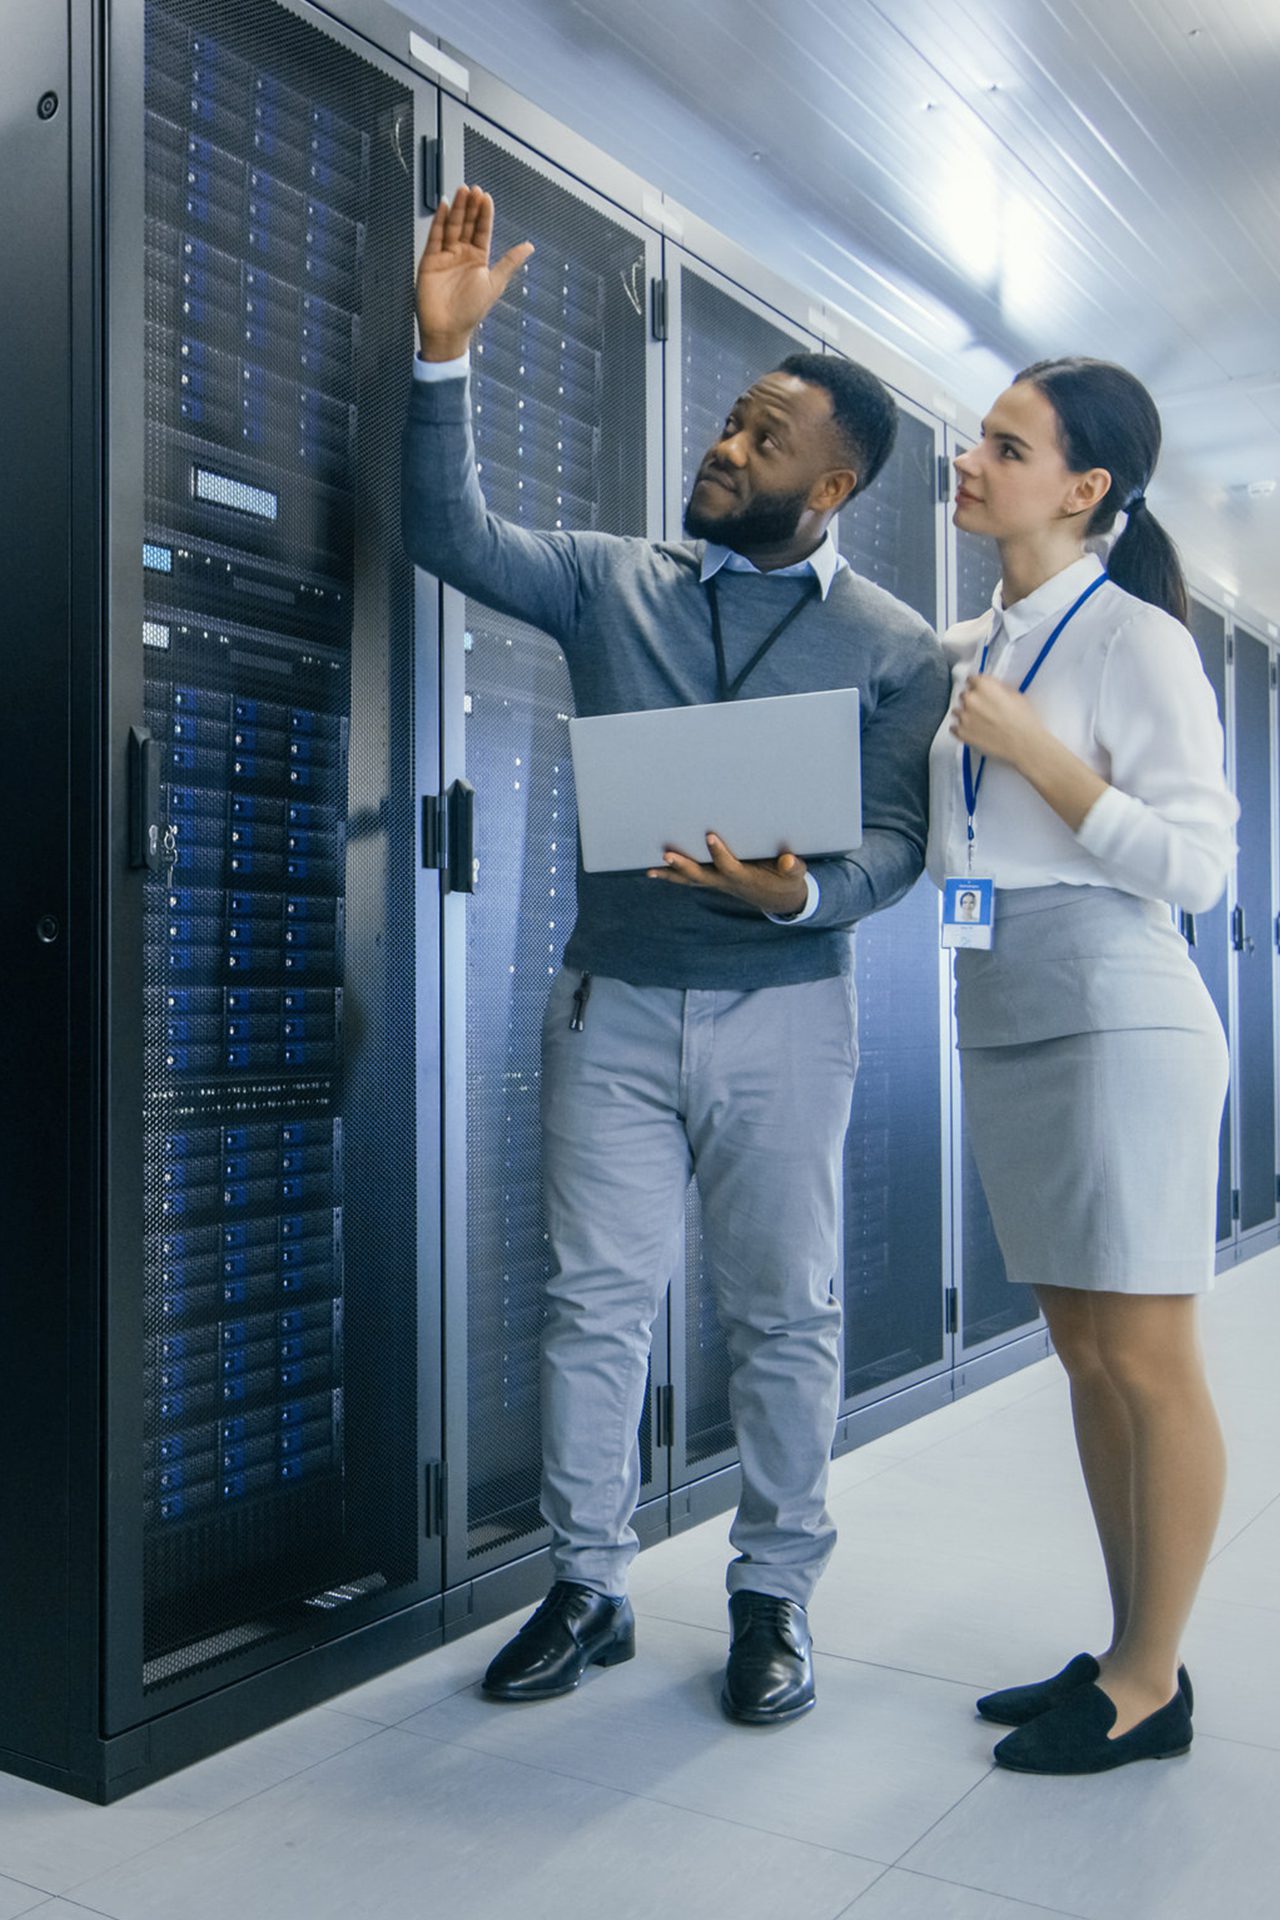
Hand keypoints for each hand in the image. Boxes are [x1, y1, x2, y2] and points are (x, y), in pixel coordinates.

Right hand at [415, 185, 533, 360]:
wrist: (447, 330)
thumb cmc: (471, 311)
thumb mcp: (495, 283)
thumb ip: (510, 262)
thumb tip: (529, 246)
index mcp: (478, 259)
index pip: (482, 230)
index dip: (484, 214)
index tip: (486, 197)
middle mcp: (462, 254)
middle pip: (467, 224)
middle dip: (470, 207)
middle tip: (474, 189)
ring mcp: (446, 256)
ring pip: (452, 226)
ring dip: (457, 209)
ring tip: (461, 191)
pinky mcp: (430, 260)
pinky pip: (435, 237)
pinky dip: (439, 221)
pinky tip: (444, 207)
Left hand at [647, 833, 809, 915]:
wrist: (779, 899)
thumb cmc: (787, 881)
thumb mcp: (795, 875)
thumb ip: (793, 868)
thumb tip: (788, 861)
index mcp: (744, 877)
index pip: (729, 866)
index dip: (719, 853)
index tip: (710, 835)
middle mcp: (726, 882)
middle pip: (700, 876)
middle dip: (684, 866)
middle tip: (667, 854)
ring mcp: (718, 883)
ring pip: (690, 880)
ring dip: (671, 874)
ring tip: (650, 869)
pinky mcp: (714, 881)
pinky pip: (689, 880)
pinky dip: (672, 876)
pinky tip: (653, 871)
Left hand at [950, 673, 1048, 772]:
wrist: (1023, 744)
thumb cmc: (1023, 720)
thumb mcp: (1015, 695)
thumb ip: (997, 688)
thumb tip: (991, 688)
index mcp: (984, 686)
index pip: (972, 679)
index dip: (977, 685)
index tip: (979, 689)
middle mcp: (970, 699)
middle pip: (964, 695)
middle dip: (972, 700)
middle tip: (983, 708)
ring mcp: (964, 717)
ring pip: (957, 711)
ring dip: (965, 714)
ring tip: (978, 721)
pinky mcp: (961, 733)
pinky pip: (954, 728)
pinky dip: (960, 728)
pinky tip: (972, 731)